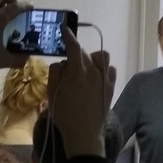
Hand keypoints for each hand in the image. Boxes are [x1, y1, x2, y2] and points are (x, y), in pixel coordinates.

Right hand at [47, 26, 115, 157]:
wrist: (85, 134)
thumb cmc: (64, 115)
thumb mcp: (52, 92)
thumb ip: (56, 72)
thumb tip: (63, 62)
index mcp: (77, 72)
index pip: (73, 47)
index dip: (68, 36)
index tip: (63, 28)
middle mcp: (94, 72)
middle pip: (85, 53)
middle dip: (75, 55)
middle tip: (68, 67)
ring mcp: (105, 79)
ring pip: (101, 57)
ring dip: (92, 58)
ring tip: (85, 68)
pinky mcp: (111, 87)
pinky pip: (110, 69)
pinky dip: (103, 68)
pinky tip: (96, 76)